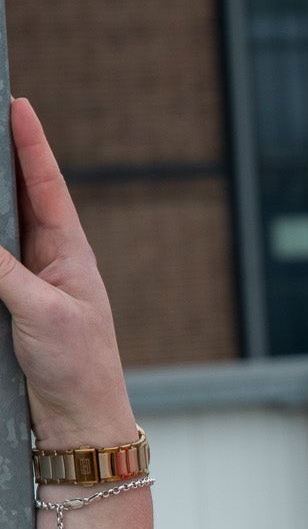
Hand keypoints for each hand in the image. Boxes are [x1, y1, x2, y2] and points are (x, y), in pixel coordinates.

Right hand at [0, 99, 136, 444]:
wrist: (78, 424)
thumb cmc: (78, 368)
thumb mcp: (41, 312)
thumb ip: (2, 271)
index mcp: (70, 253)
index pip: (46, 186)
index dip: (31, 145)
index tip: (18, 104)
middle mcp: (49, 261)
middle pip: (18, 200)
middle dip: (2, 162)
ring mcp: (28, 283)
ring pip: (0, 230)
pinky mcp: (10, 308)